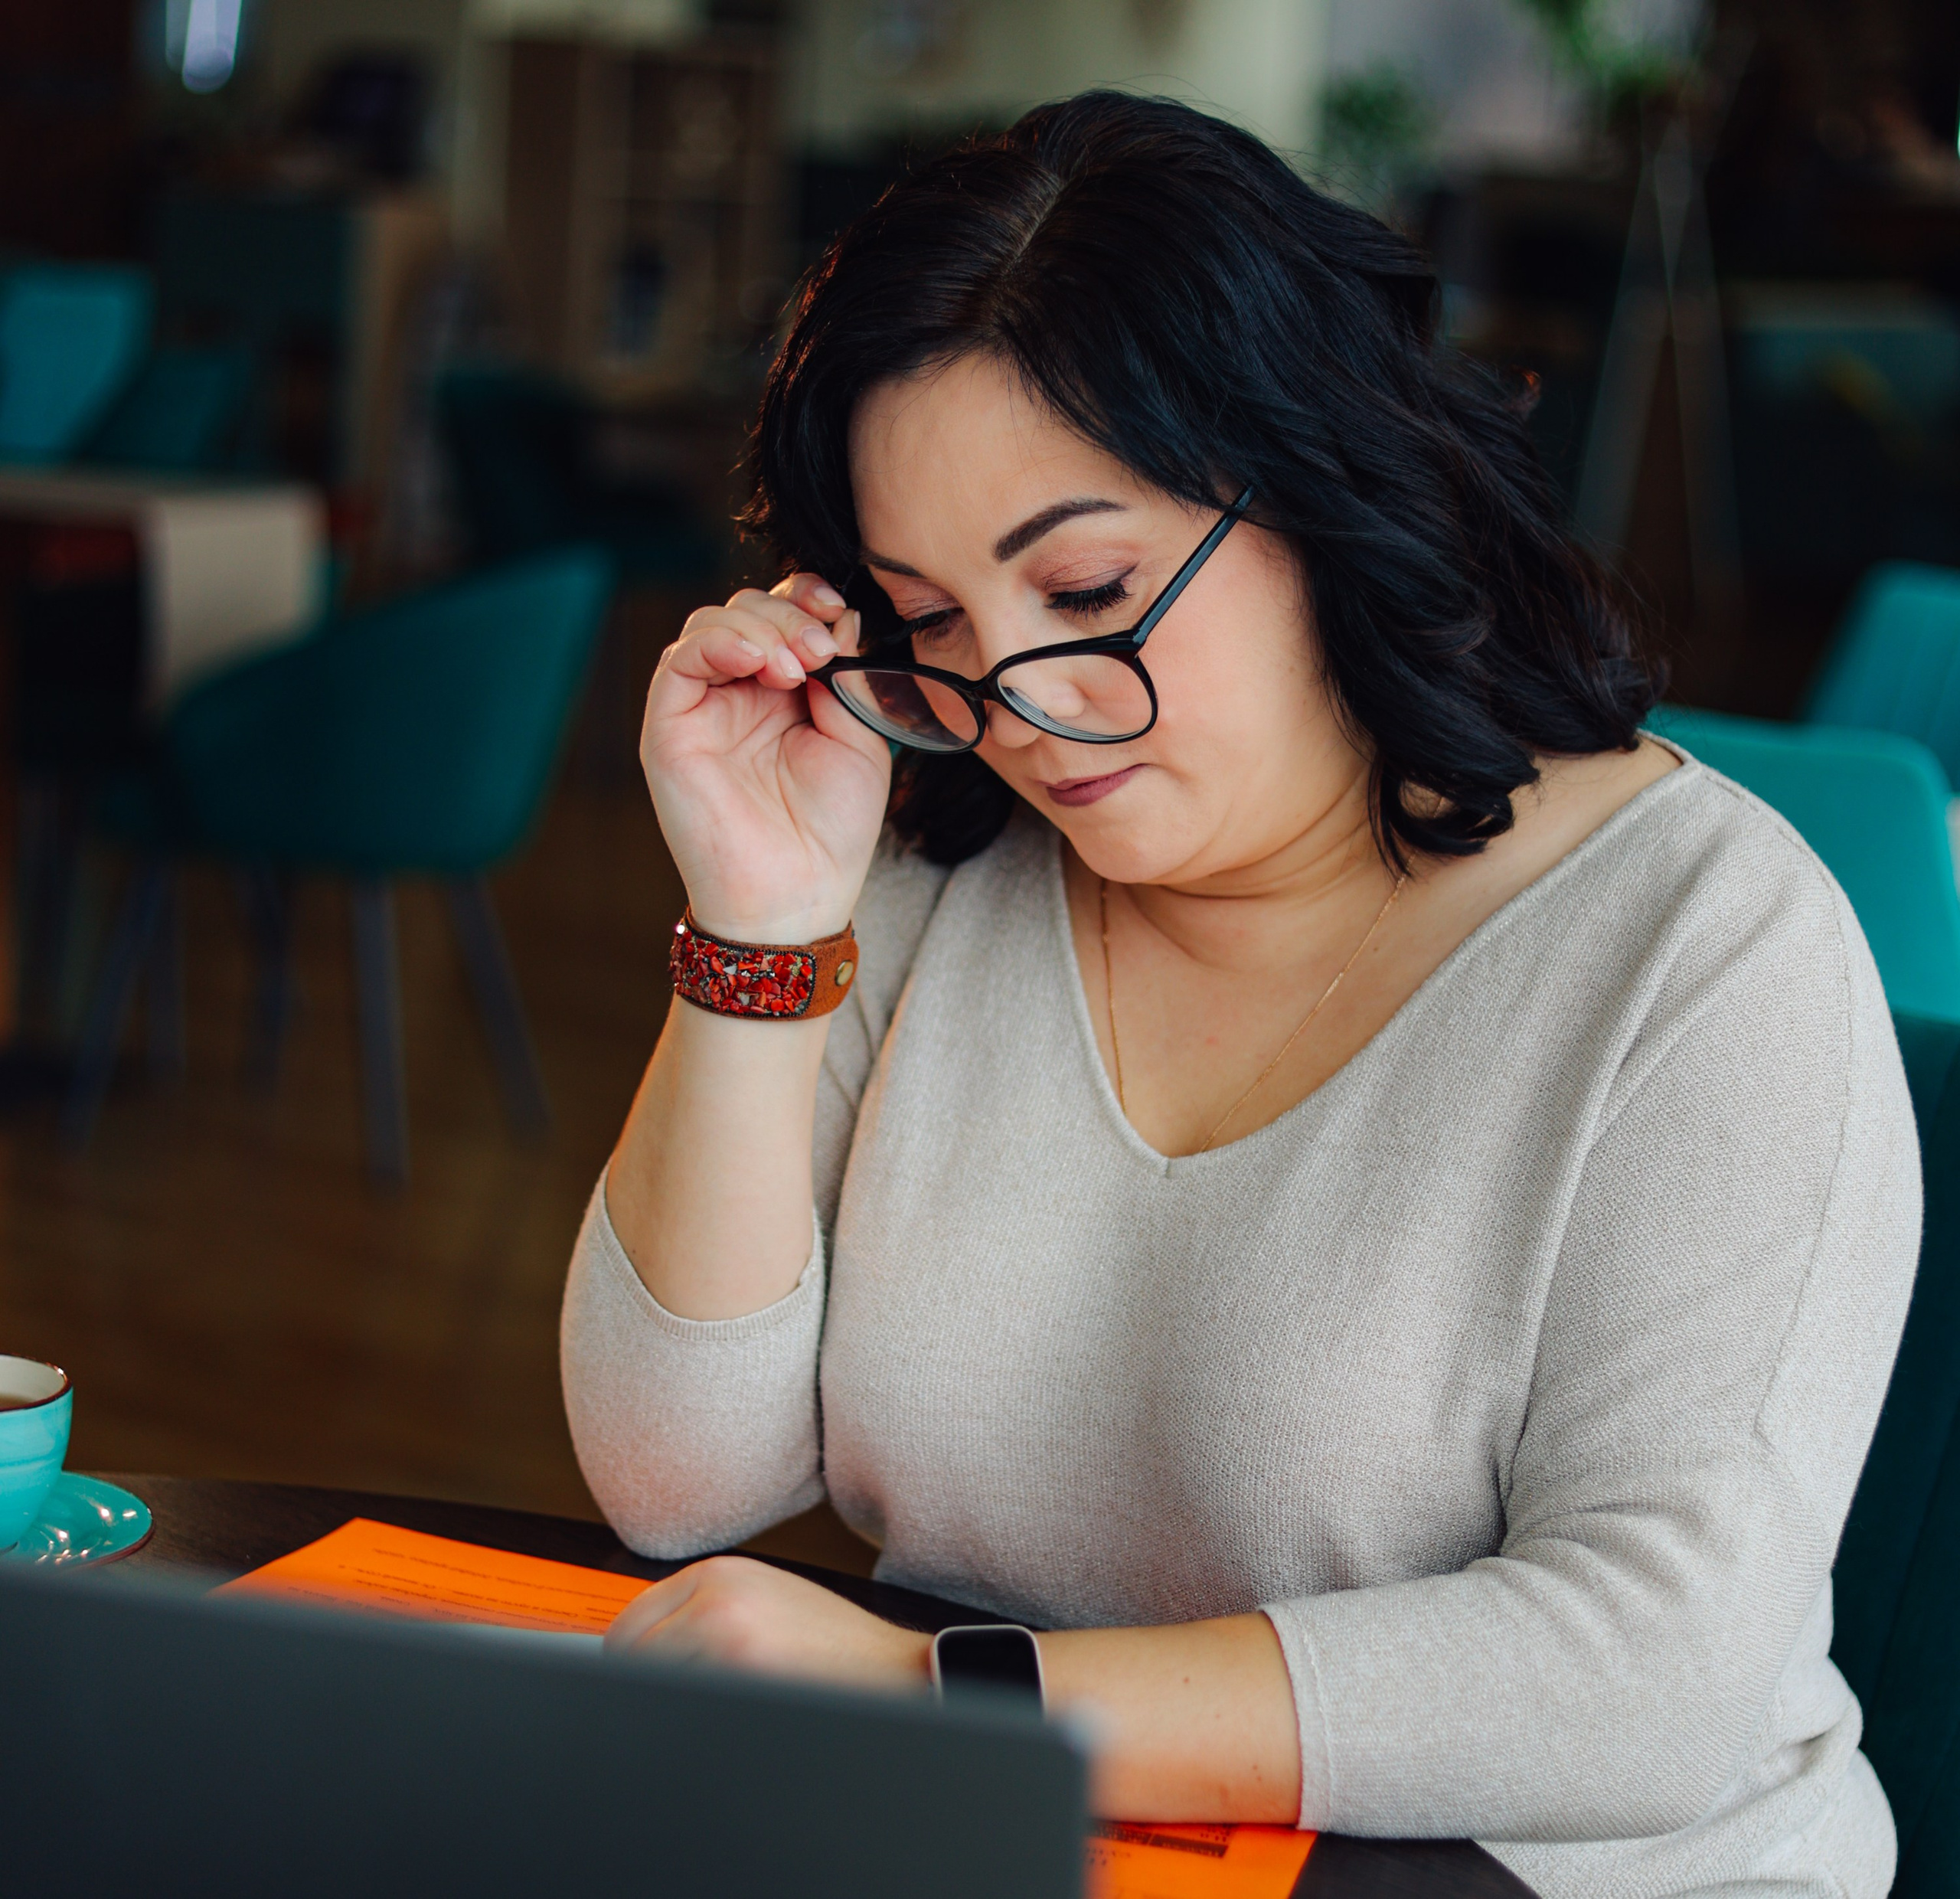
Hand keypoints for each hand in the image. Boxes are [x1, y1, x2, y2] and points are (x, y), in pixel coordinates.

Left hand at [605, 1554, 930, 1692]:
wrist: (895, 1669)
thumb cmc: (835, 1645)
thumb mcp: (764, 1601)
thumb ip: (701, 1612)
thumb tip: (634, 1651)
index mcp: (718, 1573)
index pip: (629, 1623)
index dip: (626, 1666)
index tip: (633, 1688)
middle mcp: (715, 1595)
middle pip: (629, 1656)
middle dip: (641, 1689)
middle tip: (674, 1710)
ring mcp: (725, 1635)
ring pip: (652, 1686)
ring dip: (670, 1708)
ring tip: (715, 1711)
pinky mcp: (740, 1676)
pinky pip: (684, 1710)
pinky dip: (690, 1724)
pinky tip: (728, 1719)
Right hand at [642, 573, 891, 943]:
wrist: (796, 894)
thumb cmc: (831, 831)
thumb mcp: (862, 739)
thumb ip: (849, 676)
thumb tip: (841, 620)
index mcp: (786, 695)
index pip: (785, 616)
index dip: (808, 598)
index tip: (841, 609)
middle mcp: (740, 695)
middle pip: (749, 609)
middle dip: (791, 614)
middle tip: (823, 649)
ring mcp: (704, 708)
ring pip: (713, 623)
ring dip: (761, 626)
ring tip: (796, 665)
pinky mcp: (670, 726)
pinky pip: (680, 659)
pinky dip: (718, 642)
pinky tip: (758, 661)